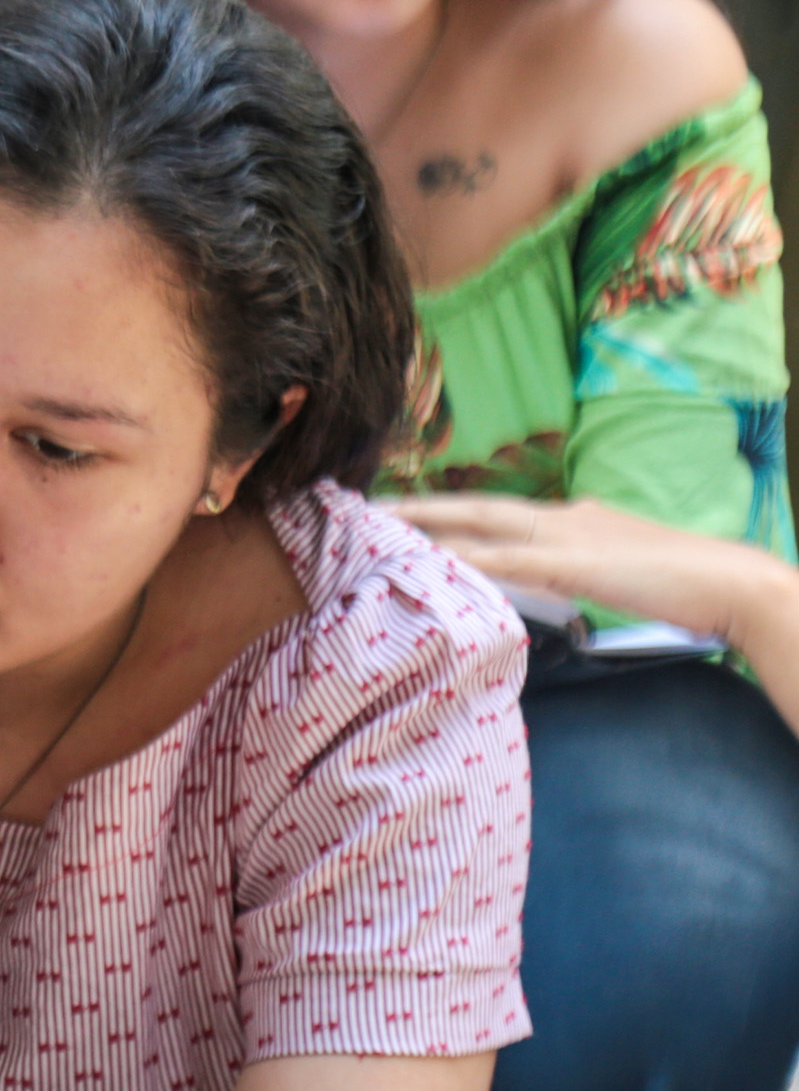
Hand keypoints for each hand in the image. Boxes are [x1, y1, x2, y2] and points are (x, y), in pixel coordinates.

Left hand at [387, 492, 788, 640]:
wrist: (729, 582)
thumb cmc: (676, 584)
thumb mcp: (608, 572)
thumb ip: (568, 571)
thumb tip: (533, 579)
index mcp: (566, 519)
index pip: (490, 511)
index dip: (442, 511)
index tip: (396, 513)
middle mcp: (559, 518)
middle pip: (472, 507)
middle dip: (417, 506)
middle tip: (361, 506)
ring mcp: (565, 536)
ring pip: (480, 524)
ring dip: (427, 523)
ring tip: (375, 527)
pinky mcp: (574, 562)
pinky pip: (508, 558)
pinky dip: (468, 556)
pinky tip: (432, 559)